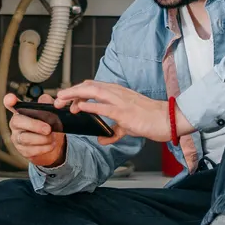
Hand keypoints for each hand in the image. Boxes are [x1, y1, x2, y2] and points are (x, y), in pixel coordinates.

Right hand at [5, 93, 65, 166]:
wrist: (54, 144)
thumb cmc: (49, 126)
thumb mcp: (52, 113)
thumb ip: (48, 104)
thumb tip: (45, 99)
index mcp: (21, 112)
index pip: (10, 104)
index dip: (9, 101)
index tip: (11, 98)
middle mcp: (16, 124)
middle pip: (17, 122)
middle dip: (34, 125)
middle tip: (48, 129)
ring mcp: (17, 138)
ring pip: (25, 138)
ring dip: (42, 139)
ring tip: (52, 137)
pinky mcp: (22, 150)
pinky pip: (31, 150)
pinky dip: (44, 148)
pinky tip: (51, 145)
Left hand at [55, 81, 191, 145]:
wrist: (167, 120)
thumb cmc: (150, 119)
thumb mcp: (127, 125)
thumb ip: (113, 131)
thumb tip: (102, 139)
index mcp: (117, 92)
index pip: (91, 86)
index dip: (76, 91)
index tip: (65, 100)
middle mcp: (116, 92)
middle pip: (87, 86)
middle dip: (70, 92)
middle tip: (57, 101)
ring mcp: (120, 101)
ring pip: (91, 91)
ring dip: (74, 95)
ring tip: (61, 101)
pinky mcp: (123, 112)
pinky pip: (103, 107)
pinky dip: (89, 106)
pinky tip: (79, 108)